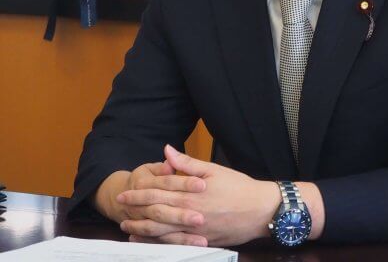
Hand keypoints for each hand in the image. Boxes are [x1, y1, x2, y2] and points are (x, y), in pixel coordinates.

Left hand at [118, 144, 279, 246]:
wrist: (260, 210)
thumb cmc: (240, 188)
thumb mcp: (214, 170)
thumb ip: (187, 164)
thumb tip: (167, 151)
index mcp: (191, 193)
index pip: (159, 191)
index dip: (139, 193)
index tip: (125, 193)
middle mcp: (189, 212)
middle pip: (155, 211)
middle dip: (136, 210)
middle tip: (120, 209)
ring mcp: (194, 230)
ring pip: (161, 230)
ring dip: (142, 228)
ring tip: (127, 225)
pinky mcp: (201, 241)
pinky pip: (174, 243)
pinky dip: (157, 242)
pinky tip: (148, 240)